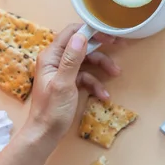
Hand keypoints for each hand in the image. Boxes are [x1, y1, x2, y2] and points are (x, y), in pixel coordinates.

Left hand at [24, 24, 120, 144]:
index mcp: (51, 56)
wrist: (45, 134)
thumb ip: (71, 59)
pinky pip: (86, 77)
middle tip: (119, 46)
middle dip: (100, 49)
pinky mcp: (69, 83)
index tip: (108, 34)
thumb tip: (81, 36)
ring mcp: (63, 72)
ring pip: (87, 62)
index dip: (90, 31)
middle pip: (81, 46)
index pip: (71, 33)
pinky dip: (96, 84)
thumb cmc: (52, 110)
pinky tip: (103, 95)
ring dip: (102, 67)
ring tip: (116, 74)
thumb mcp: (64, 83)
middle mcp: (56, 60)